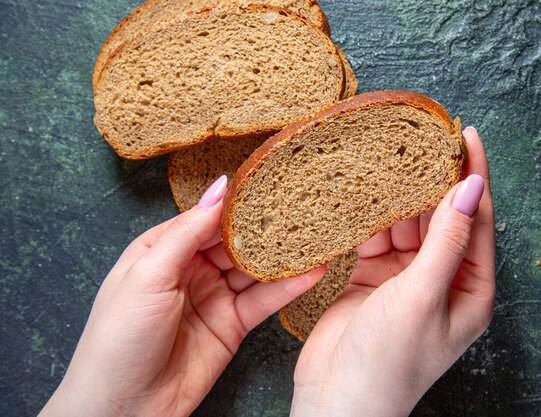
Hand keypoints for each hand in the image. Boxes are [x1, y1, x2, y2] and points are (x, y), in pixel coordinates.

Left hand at [40, 176, 324, 416]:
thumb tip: (220, 189)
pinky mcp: (233, 323)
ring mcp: (214, 296)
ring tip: (315, 234)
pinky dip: (289, 287)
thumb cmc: (119, 339)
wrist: (126, 407)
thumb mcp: (149, 275)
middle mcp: (190, 269)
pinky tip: (312, 271)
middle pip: (235, 240)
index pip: (206, 218)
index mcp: (162, 250)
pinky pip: (264, 299)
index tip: (269, 184)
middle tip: (302, 206)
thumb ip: (187, 232)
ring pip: (254, 268)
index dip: (236, 204)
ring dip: (283, 254)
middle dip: (265, 226)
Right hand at [291, 127, 495, 416]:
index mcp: (469, 289)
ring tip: (383, 163)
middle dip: (430, 182)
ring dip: (395, 199)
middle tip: (418, 140)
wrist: (337, 399)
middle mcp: (441, 280)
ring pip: (405, 225)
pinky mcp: (372, 279)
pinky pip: (375, 238)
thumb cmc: (388, 362)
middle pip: (440, 218)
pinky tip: (359, 200)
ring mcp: (405, 279)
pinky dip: (368, 220)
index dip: (473, 176)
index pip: (476, 220)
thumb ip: (446, 242)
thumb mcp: (422, 298)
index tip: (466, 136)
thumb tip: (470, 189)